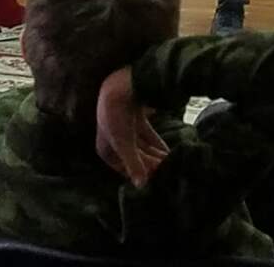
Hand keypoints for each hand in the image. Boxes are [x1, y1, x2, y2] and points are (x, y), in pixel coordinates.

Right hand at [95, 66, 168, 186]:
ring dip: (154, 155)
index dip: (137, 174)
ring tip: (169, 164)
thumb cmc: (117, 118)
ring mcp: (124, 128)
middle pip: (133, 157)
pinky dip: (156, 143)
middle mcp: (112, 140)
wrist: (121, 86)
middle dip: (148, 164)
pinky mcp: (135, 117)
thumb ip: (133, 165)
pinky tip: (166, 151)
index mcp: (105, 150)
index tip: (153, 180)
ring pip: (141, 146)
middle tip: (165, 172)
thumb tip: (141, 186)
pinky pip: (147, 135)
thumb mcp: (124, 144)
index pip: (122, 168)